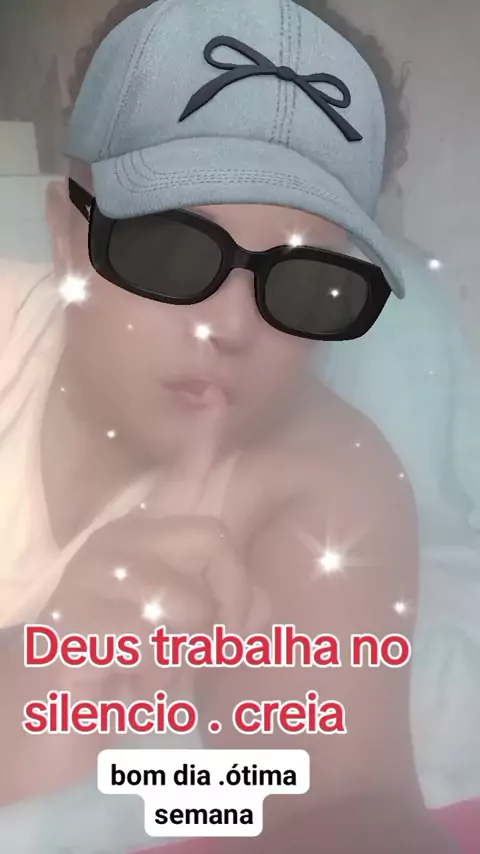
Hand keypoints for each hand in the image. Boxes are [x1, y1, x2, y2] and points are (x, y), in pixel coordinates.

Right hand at [4, 395, 267, 802]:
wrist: (39, 723)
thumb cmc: (119, 674)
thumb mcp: (185, 643)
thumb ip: (224, 616)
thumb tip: (262, 604)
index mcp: (144, 543)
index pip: (180, 483)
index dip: (202, 447)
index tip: (218, 404)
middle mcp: (117, 545)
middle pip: (214, 541)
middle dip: (231, 604)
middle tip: (210, 646)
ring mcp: (91, 579)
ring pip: (190, 604)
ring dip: (186, 658)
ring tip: (153, 673)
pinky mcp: (74, 623)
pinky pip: (152, 643)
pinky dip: (154, 682)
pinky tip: (124, 686)